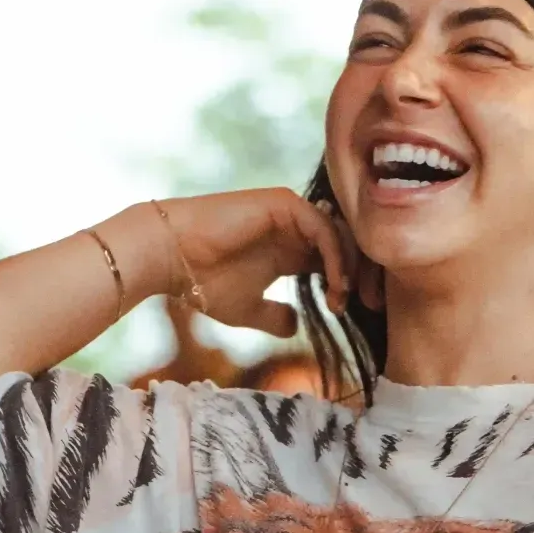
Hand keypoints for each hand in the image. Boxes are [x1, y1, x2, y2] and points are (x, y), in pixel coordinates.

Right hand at [149, 190, 351, 337]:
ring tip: (341, 297)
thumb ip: (274, 317)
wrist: (172, 256)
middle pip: (345, 244)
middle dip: (358, 274)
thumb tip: (297, 327)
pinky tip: (333, 281)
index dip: (345, 285)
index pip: (333, 261)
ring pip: (340, 234)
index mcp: (288, 251)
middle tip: (361, 305)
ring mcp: (291, 214)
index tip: (344, 314)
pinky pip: (324, 228)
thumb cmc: (202, 281)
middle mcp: (294, 229)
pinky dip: (335, 255)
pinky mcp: (285, 204)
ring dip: (349, 266)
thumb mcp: (248, 309)